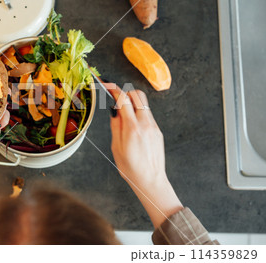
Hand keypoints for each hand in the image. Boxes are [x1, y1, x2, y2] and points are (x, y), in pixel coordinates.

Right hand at [109, 86, 182, 227]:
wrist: (150, 180)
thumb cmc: (131, 168)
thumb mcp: (116, 147)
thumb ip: (116, 126)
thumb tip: (115, 111)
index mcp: (132, 128)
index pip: (124, 100)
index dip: (114, 89)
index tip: (108, 85)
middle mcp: (145, 124)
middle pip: (137, 95)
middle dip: (126, 93)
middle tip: (117, 100)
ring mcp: (153, 127)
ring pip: (143, 104)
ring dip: (133, 103)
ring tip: (124, 116)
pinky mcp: (157, 131)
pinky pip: (147, 115)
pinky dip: (138, 114)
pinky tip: (132, 127)